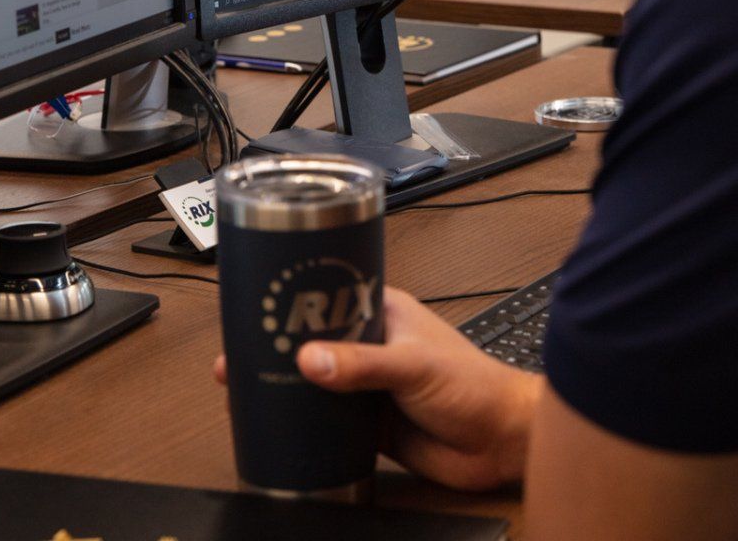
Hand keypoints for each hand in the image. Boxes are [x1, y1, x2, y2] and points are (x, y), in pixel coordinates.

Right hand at [215, 287, 539, 491]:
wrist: (500, 441)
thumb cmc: (476, 385)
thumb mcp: (414, 364)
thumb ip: (363, 364)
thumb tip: (310, 359)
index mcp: (384, 313)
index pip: (329, 295)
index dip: (294, 297)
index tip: (258, 302)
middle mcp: (372, 346)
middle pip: (314, 339)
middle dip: (278, 343)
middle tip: (237, 349)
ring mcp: (368, 385)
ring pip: (316, 380)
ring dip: (287, 383)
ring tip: (244, 383)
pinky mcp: (368, 423)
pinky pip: (326, 420)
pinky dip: (303, 421)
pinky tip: (278, 423)